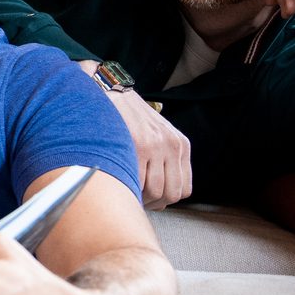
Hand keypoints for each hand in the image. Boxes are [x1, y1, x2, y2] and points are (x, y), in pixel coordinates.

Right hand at [79, 61, 190, 209]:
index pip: (184, 189)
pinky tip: (120, 182)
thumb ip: (164, 158)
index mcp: (181, 144)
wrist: (110, 91)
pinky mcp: (139, 145)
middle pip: (172, 194)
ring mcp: (157, 145)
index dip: (166, 200)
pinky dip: (129, 189)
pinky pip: (138, 182)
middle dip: (153, 204)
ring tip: (127, 191)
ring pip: (156, 192)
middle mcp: (173, 145)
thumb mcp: (157, 133)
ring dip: (140, 199)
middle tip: (137, 200)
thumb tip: (159, 193)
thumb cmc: (128, 116)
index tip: (151, 199)